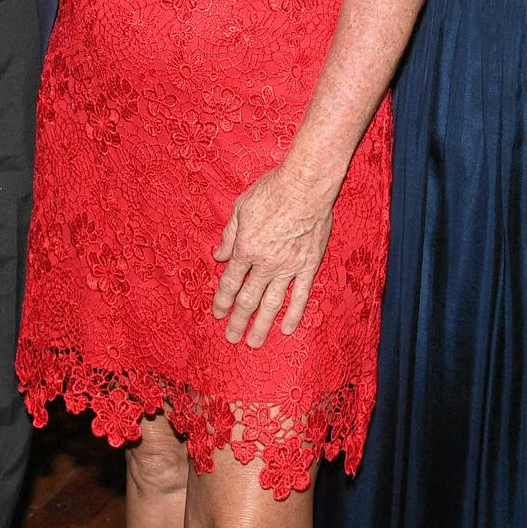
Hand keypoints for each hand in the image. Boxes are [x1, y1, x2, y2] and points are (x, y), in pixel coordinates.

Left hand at [211, 165, 337, 347]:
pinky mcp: (308, 265)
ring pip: (272, 303)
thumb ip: (229, 235)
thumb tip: (218, 256)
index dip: (222, 301)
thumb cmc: (272, 191)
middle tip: (231, 338)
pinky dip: (293, 313)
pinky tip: (286, 329)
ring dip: (262, 325)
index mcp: (246, 248)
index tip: (218, 314)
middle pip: (248, 299)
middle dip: (238, 320)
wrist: (307, 184)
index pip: (230, 282)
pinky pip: (300, 294)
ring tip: (254, 342)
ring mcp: (289, 266)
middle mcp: (266, 263)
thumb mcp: (241, 208)